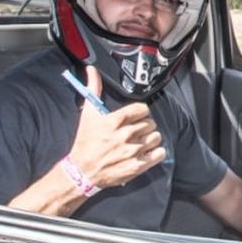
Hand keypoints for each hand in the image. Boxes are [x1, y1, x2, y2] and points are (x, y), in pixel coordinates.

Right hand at [68, 66, 165, 188]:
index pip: (142, 109)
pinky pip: (159, 153)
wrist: (81, 171)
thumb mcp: (87, 114)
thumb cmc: (84, 142)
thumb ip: (93, 90)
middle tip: (136, 130)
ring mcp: (132, 151)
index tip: (136, 116)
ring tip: (140, 141)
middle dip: (144, 125)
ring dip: (150, 138)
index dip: (140, 112)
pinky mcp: (137, 166)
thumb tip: (91, 71)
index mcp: (114, 121)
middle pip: (150, 123)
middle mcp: (125, 136)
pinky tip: (147, 152)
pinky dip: (156, 152)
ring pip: (156, 137)